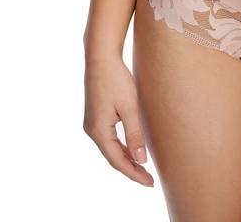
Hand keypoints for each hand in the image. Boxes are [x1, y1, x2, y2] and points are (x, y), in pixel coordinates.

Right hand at [83, 53, 153, 186]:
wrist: (100, 57)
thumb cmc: (116, 79)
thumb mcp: (129, 107)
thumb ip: (135, 134)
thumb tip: (140, 159)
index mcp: (98, 131)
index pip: (118, 161)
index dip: (134, 174)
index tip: (150, 182)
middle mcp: (91, 130)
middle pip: (112, 157)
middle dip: (131, 168)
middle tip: (150, 179)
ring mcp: (91, 123)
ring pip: (110, 148)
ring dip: (126, 158)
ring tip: (143, 167)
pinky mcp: (94, 116)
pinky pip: (108, 138)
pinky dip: (120, 146)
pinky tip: (132, 148)